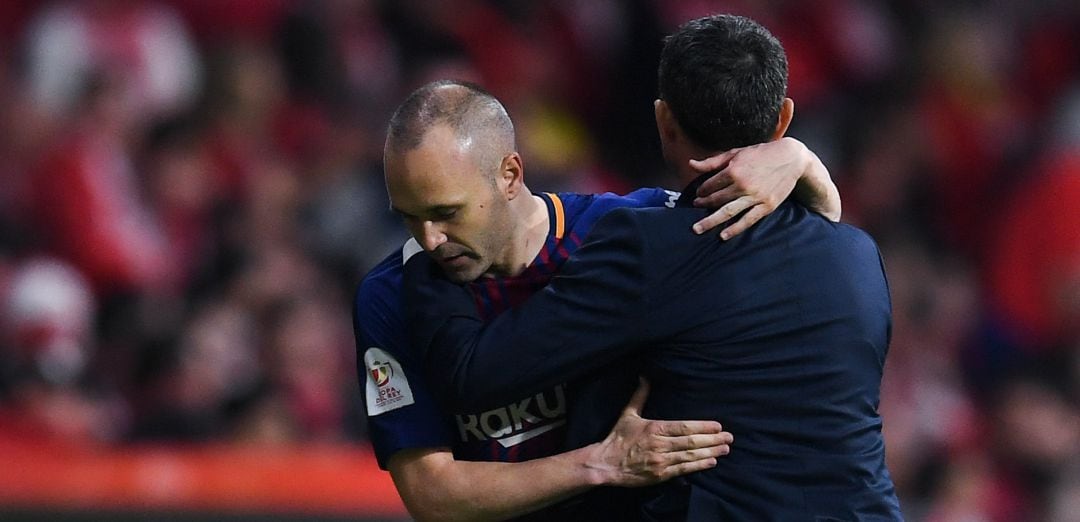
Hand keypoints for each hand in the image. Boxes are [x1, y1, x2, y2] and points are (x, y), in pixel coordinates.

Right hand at [584, 379, 732, 486]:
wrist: (606, 463)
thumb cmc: (618, 438)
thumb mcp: (628, 414)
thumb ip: (640, 396)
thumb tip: (644, 377)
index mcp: (655, 428)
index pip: (684, 427)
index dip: (703, 427)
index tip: (718, 426)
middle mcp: (660, 444)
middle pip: (692, 442)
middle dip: (713, 440)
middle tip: (729, 438)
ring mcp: (661, 461)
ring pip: (690, 456)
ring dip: (710, 452)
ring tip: (725, 449)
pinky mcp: (660, 475)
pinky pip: (683, 469)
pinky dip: (698, 466)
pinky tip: (711, 462)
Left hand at [688, 137, 809, 239]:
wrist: (791, 158)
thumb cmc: (761, 154)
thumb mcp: (736, 153)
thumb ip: (712, 162)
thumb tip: (691, 165)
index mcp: (734, 170)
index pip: (710, 185)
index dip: (702, 190)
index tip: (699, 193)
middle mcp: (742, 185)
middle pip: (716, 199)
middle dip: (703, 204)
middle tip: (695, 208)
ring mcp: (755, 197)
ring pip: (727, 212)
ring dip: (710, 221)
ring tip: (697, 229)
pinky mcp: (766, 206)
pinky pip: (747, 220)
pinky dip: (734, 229)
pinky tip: (723, 235)